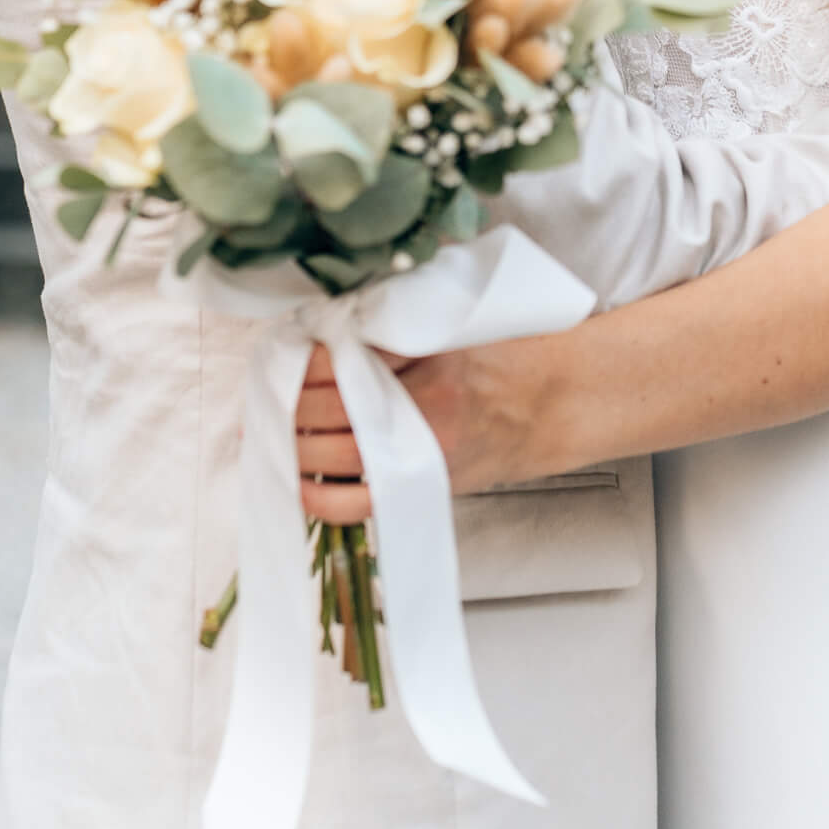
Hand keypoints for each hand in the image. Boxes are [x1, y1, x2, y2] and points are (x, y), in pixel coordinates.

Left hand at [294, 335, 568, 520]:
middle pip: (327, 404)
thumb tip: (330, 333)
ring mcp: (420, 452)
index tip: (290, 348)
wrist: (556, 401)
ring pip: (330, 452)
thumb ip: (395, 330)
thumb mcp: (453, 323)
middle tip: (271, 388)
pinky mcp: (420, 486)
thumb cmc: (507, 354)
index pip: (343, 357)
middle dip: (290, 396)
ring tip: (276, 424)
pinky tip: (297, 478)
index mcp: (429, 358)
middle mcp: (422, 407)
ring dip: (294, 438)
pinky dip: (316, 494)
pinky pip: (353, 504)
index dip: (307, 355)